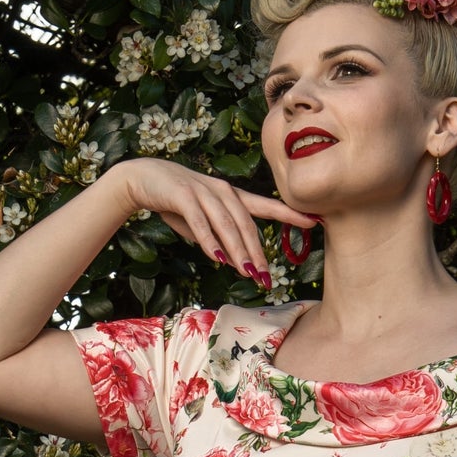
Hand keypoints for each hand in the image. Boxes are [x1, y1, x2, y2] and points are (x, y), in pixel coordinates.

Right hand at [118, 157, 319, 287]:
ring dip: (238, 251)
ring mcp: (203, 192)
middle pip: (246, 224)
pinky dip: (210, 240)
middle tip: (267, 278)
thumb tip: (231, 261)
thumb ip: (217, 238)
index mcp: (231, 197)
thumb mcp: (200, 223)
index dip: (290, 214)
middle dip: (257, 253)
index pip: (265, 207)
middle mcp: (222, 192)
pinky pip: (200, 221)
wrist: (141, 178)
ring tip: (248, 273)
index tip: (315, 221)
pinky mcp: (183, 195)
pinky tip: (218, 258)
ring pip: (227, 224)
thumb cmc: (174, 202)